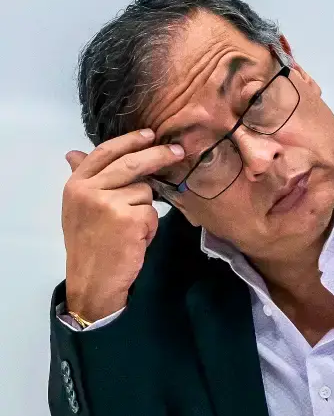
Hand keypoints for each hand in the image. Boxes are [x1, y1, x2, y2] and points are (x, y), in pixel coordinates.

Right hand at [61, 129, 184, 321]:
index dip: (130, 140)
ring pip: (145, 191)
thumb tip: (74, 152)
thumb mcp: (78, 208)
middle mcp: (89, 190)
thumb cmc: (90, 244)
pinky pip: (152, 212)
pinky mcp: (128, 219)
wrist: (92, 280)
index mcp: (76, 184)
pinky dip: (150, 227)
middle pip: (132, 163)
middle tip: (178, 151)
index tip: (150, 134)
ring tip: (130, 229)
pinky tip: (135, 239)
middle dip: (159, 155)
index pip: (105, 152)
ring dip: (146, 210)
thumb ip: (85, 179)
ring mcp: (108, 204)